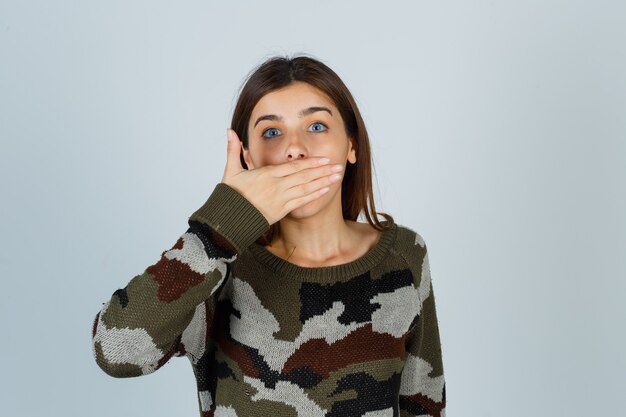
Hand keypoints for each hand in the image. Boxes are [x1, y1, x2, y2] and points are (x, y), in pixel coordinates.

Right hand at [220, 128, 343, 225]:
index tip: (324, 159)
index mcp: (266, 174)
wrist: (228, 219)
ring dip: (323, 182)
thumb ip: (233, 149)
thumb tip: (229, 130)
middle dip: (322, 171)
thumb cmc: (231, 195)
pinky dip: (314, 196)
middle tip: (338, 166)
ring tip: (337, 177)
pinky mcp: (281, 211)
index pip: (293, 167)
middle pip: (304, 177)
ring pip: (306, 189)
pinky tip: (325, 190)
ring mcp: (280, 199)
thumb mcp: (231, 171)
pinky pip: (301, 202)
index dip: (310, 163)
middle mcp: (276, 186)